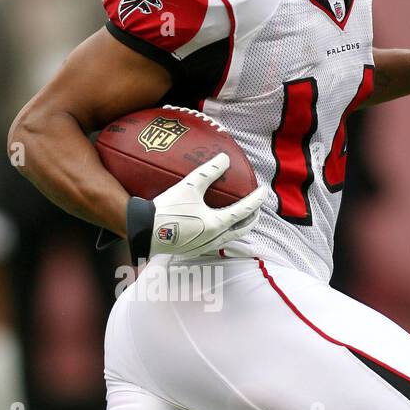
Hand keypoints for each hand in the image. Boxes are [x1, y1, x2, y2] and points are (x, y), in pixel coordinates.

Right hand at [127, 153, 264, 260]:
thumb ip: (209, 171)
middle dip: (253, 218)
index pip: (244, 211)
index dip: (257, 200)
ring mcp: (204, 247)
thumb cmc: (167, 208)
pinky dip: (225, 233)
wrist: (144, 231)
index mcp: (217, 223)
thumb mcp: (189, 186)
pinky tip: (218, 226)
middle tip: (256, 207)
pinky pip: (217, 242)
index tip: (264, 191)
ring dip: (239, 227)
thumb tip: (225, 158)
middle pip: (243, 230)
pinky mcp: (194, 250)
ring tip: (241, 217)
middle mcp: (214, 239)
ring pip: (231, 238)